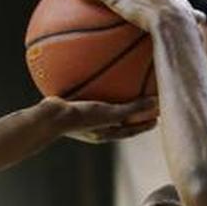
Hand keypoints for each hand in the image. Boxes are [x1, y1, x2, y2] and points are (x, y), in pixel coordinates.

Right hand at [38, 95, 156, 143]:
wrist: (49, 117)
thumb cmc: (81, 118)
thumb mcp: (110, 113)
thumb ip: (133, 108)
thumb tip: (157, 103)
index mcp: (105, 134)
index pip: (130, 131)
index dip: (143, 126)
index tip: (156, 120)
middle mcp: (94, 128)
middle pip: (117, 121)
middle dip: (130, 115)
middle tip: (142, 105)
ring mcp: (81, 118)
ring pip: (101, 108)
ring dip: (110, 100)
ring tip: (117, 87)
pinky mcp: (69, 106)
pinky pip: (86, 94)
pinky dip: (93, 86)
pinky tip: (92, 71)